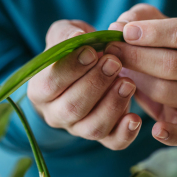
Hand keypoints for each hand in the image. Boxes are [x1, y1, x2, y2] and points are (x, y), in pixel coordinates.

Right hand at [27, 19, 141, 149]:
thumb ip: (67, 34)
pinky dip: (126, 133)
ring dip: (112, 105)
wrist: (90, 65)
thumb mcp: (65, 33)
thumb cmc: (75, 48)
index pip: (50, 84)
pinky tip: (136, 117)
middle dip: (95, 84)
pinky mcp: (103, 136)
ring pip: (93, 128)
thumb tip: (77, 37)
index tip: (92, 51)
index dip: (71, 68)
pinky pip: (113, 143)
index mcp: (40, 89)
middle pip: (72, 108)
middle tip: (114, 62)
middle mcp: (56, 114)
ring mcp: (79, 128)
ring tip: (128, 82)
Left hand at [106, 4, 176, 145]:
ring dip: (137, 82)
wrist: (167, 70)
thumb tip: (119, 27)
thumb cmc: (153, 40)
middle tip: (110, 50)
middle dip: (136, 57)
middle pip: (172, 64)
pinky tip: (156, 131)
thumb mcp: (147, 19)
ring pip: (167, 91)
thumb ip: (135, 17)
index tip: (124, 32)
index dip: (151, 32)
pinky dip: (171, 134)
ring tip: (115, 72)